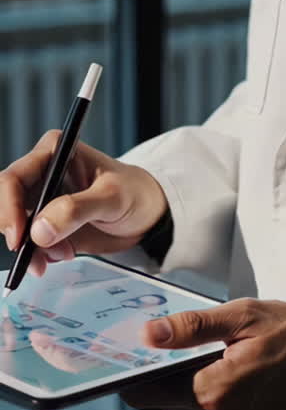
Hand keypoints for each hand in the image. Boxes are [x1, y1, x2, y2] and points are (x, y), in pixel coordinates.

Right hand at [0, 132, 168, 276]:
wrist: (146, 213)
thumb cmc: (134, 192)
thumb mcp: (112, 198)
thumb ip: (76, 210)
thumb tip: (39, 230)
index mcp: (54, 151)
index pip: (14, 178)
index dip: (9, 208)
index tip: (20, 238)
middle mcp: (42, 172)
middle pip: (6, 203)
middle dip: (16, 233)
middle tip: (34, 258)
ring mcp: (41, 199)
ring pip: (15, 227)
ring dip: (30, 249)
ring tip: (63, 254)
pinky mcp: (45, 223)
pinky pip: (28, 243)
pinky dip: (38, 256)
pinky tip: (64, 254)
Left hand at [122, 298, 285, 409]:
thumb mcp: (244, 316)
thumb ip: (191, 328)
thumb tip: (148, 335)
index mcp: (212, 392)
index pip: (147, 393)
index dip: (137, 373)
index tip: (138, 356)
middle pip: (171, 402)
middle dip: (178, 376)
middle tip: (199, 346)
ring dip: (202, 390)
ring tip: (231, 360)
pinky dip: (224, 405)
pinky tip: (247, 381)